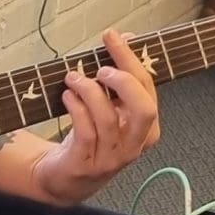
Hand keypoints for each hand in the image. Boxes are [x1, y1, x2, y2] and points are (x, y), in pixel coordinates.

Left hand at [31, 29, 161, 204]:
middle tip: (101, 68)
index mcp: (147, 128)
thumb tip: (124, 38)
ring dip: (89, 91)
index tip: (112, 37)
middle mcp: (134, 144)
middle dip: (124, 81)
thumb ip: (117, 78)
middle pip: (144, 109)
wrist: (66, 178)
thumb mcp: (109, 108)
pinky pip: (85, 131)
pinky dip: (76, 108)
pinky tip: (67, 96)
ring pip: (108, 118)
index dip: (130, 59)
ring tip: (72, 78)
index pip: (148, 89)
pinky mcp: (87, 164)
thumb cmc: (90, 138)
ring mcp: (112, 157)